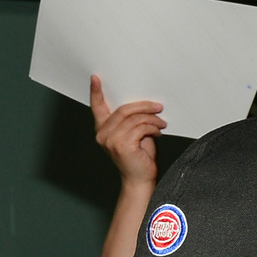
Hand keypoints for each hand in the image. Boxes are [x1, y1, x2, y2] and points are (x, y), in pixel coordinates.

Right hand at [91, 75, 166, 192]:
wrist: (140, 179)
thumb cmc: (139, 157)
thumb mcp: (134, 133)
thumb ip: (131, 120)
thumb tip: (143, 102)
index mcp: (103, 129)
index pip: (97, 107)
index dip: (95, 92)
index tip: (96, 78)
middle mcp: (103, 134)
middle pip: (123, 109)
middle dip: (144, 106)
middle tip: (158, 106)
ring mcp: (111, 140)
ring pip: (135, 118)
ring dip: (152, 119)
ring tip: (161, 123)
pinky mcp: (122, 145)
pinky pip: (141, 127)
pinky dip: (153, 127)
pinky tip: (158, 132)